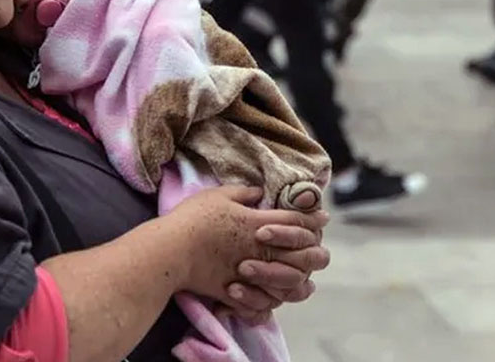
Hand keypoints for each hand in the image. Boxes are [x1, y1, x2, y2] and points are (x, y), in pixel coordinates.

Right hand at [166, 186, 329, 320]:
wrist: (171, 250)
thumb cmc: (193, 218)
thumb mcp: (219, 196)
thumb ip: (244, 194)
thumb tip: (260, 192)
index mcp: (258, 224)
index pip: (296, 222)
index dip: (312, 218)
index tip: (323, 217)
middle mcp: (260, 250)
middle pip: (301, 254)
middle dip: (315, 251)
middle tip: (320, 248)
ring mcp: (250, 273)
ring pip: (288, 281)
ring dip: (300, 279)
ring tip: (306, 279)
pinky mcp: (236, 291)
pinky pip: (263, 301)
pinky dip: (274, 300)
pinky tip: (278, 297)